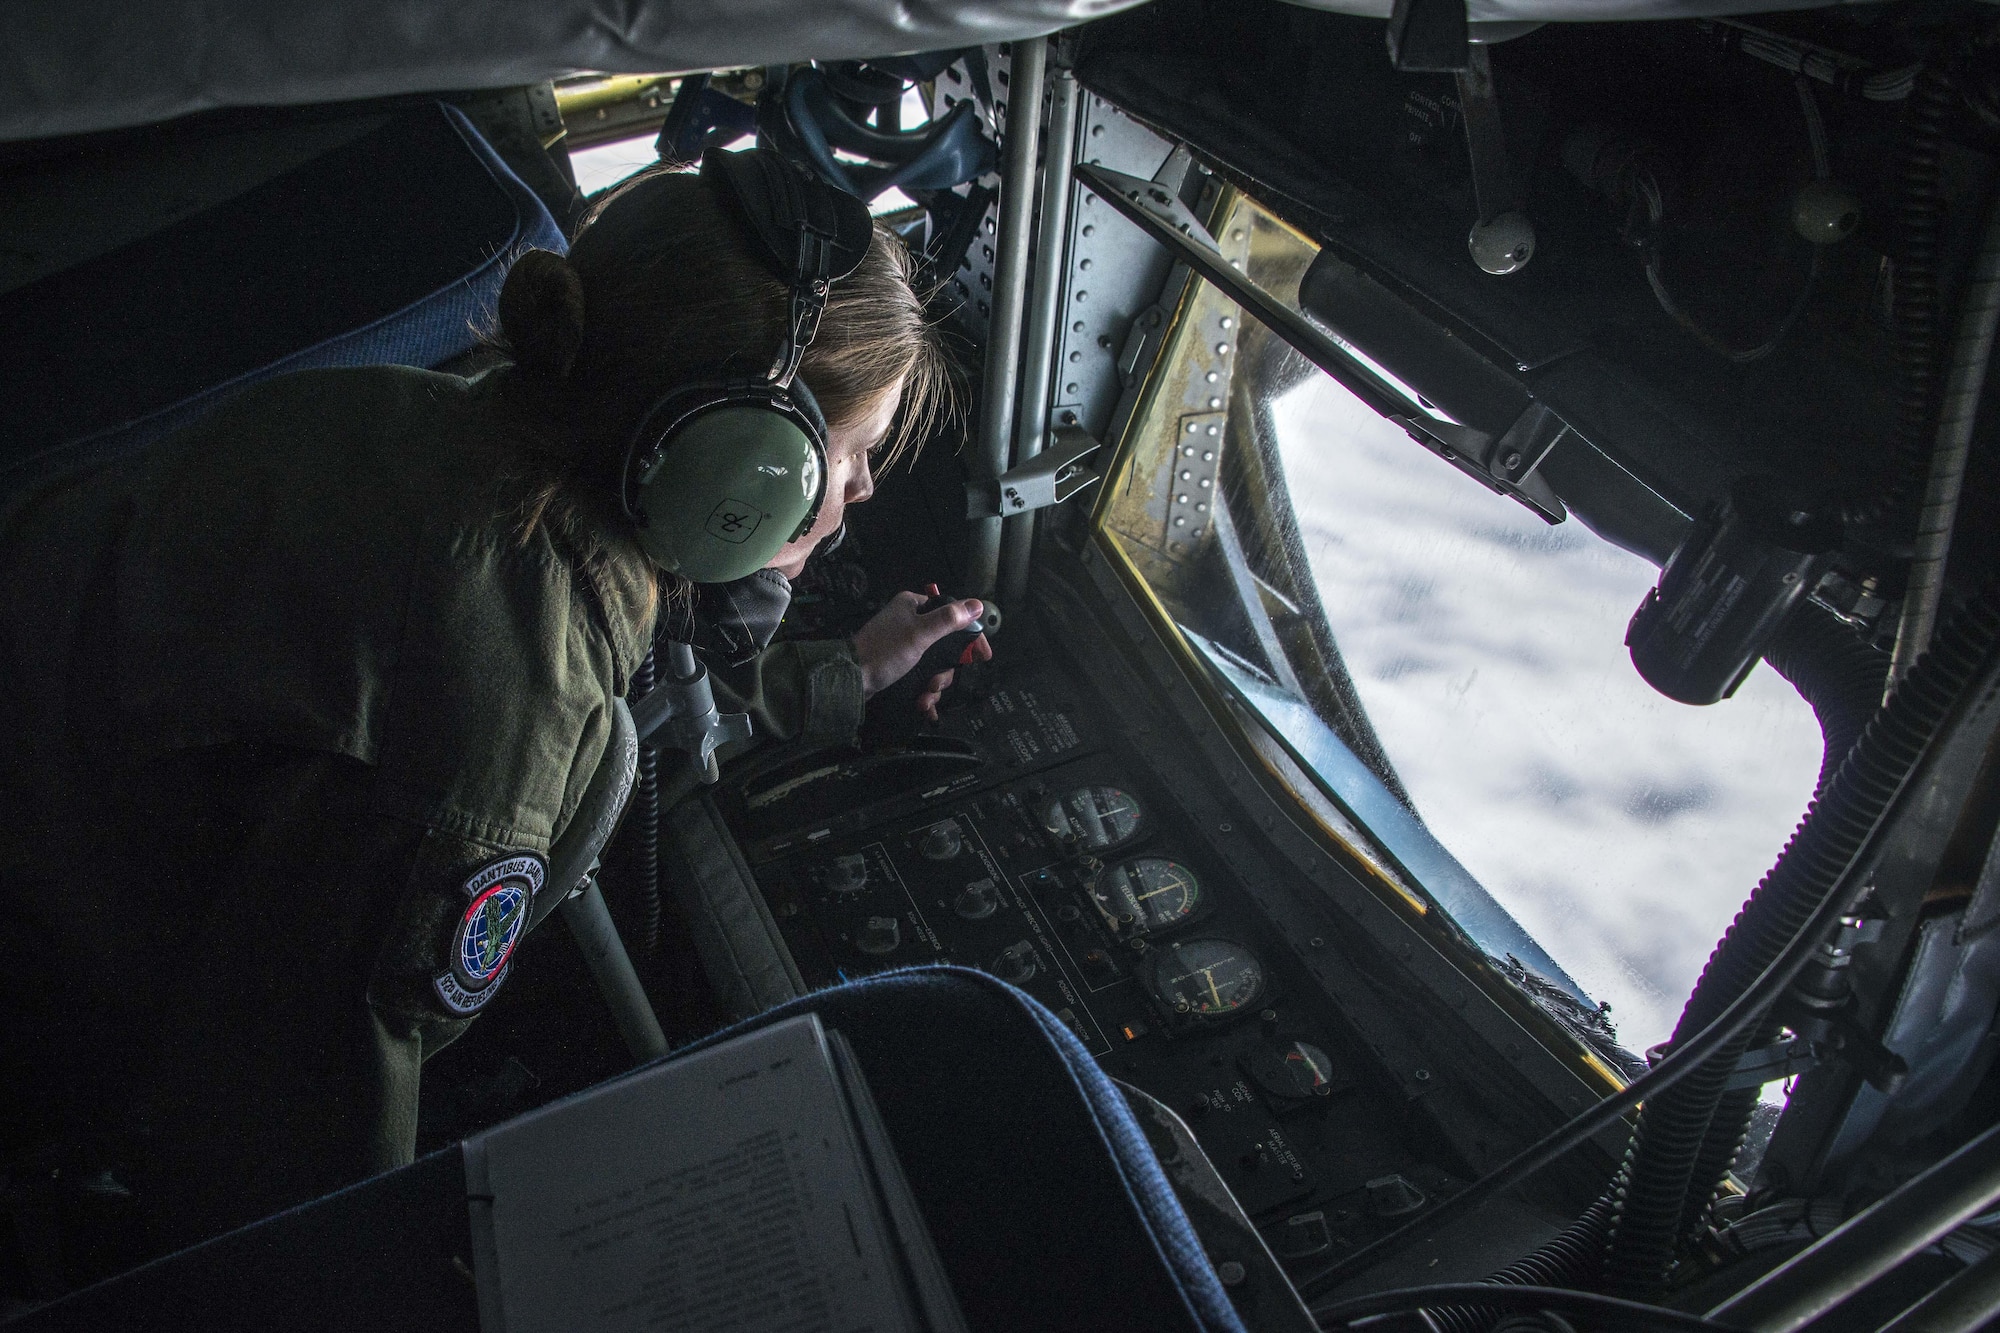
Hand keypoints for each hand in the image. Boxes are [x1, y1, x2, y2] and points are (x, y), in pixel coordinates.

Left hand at [851, 592, 993, 719]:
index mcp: (914, 606)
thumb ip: (949, 620)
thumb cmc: (884, 652)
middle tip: (936, 684)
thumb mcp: (920, 634)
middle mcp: (910, 622)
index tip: (983, 655)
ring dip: (934, 685)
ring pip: (935, 664)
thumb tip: (977, 605)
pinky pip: (922, 675)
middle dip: (944, 671)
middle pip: (946, 646)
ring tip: (925, 698)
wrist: (851, 680)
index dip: (970, 637)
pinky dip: (925, 691)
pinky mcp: (899, 664)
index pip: (952, 616)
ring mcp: (905, 645)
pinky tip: (925, 706)